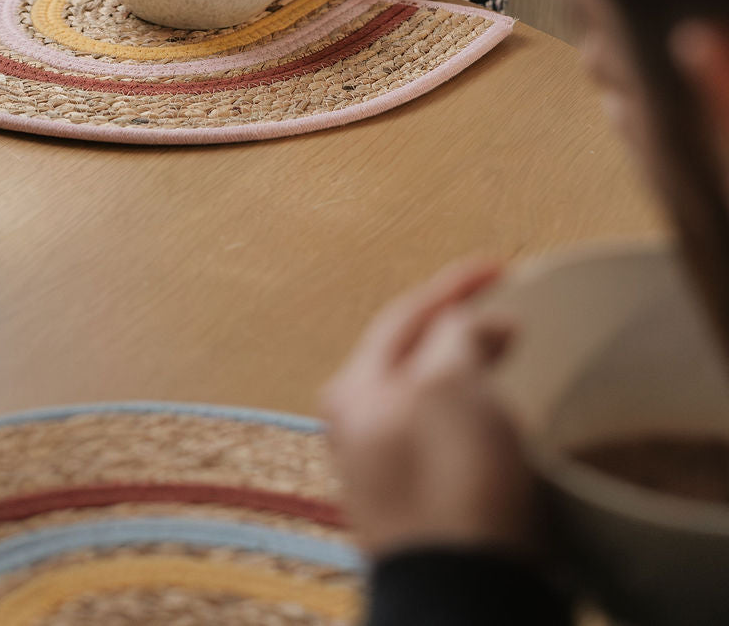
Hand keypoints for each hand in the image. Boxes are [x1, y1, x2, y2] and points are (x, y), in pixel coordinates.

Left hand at [321, 259, 534, 558]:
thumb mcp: (452, 382)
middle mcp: (356, 427)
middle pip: (415, 358)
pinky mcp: (423, 505)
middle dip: (461, 332)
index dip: (454, 286)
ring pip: (435, 400)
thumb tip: (481, 323)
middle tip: (509, 316)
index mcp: (351, 389)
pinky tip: (505, 428)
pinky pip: (452, 443)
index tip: (499, 268)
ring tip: (511, 366)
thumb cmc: (451, 480)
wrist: (465, 593)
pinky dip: (479, 421)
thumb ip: (460, 335)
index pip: (405, 315)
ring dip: (472, 378)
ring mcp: (386, 470)